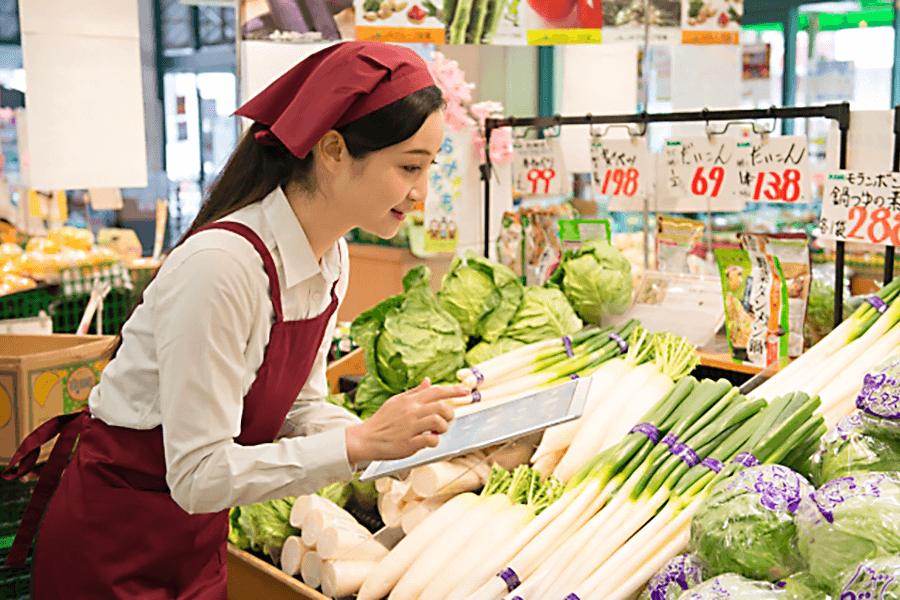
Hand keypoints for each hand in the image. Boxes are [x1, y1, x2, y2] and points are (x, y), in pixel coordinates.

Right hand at [345, 378, 467, 464]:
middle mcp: (411, 411)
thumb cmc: (382, 421)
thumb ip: (414, 392)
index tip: (467, 391)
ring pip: (438, 422)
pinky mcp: (409, 443)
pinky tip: (429, 441)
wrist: (366, 438)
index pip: (436, 391)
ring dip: (443, 428)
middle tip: (448, 420)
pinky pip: (431, 440)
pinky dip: (434, 441)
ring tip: (437, 431)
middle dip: (450, 414)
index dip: (454, 391)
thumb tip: (428, 381)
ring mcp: (410, 427)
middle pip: (442, 406)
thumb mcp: (396, 401)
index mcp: (409, 400)